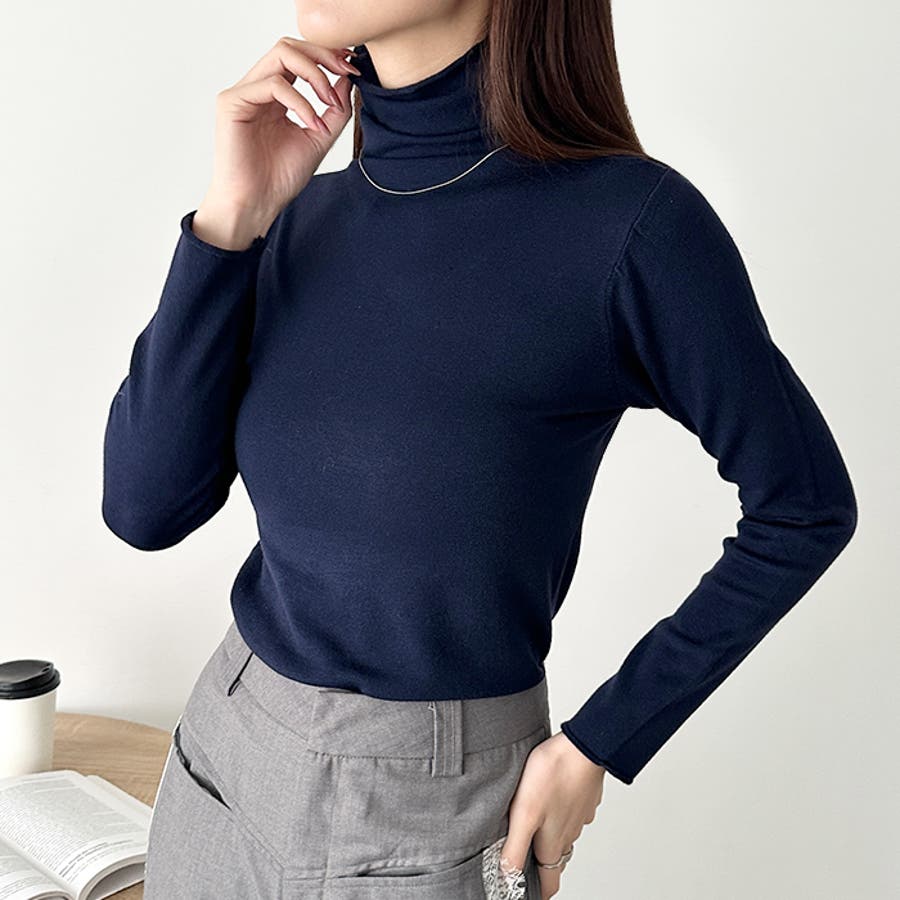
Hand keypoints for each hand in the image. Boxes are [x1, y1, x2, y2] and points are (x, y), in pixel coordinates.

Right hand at [194, 36, 358, 248]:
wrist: (257, 205)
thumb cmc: (279, 179)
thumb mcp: (319, 139)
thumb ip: (333, 110)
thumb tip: (346, 79)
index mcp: (275, 96)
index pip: (298, 58)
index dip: (327, 56)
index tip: (352, 69)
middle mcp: (257, 89)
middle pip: (289, 45)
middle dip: (322, 54)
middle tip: (345, 71)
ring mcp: (243, 93)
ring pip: (281, 55)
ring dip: (315, 75)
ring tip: (329, 103)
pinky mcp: (232, 102)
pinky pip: (272, 84)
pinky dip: (300, 101)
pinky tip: (311, 122)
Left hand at [500, 731, 605, 897]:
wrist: (583, 746)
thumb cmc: (553, 775)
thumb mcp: (524, 813)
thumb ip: (515, 847)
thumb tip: (507, 878)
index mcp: (553, 843)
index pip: (549, 883)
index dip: (538, 892)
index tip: (525, 892)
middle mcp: (569, 834)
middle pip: (555, 860)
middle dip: (540, 865)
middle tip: (523, 860)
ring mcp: (579, 816)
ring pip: (563, 836)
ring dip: (549, 838)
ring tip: (531, 829)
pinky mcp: (583, 798)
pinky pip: (571, 814)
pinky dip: (560, 815)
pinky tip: (549, 800)